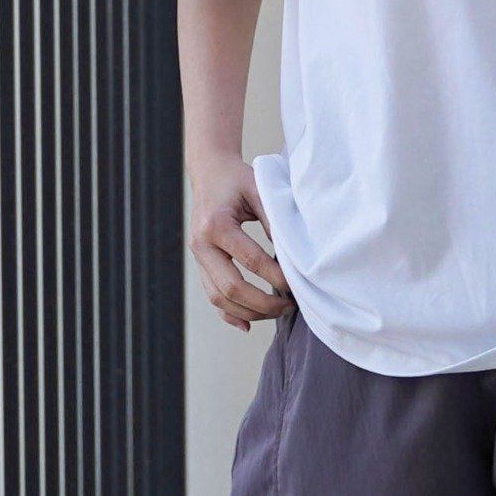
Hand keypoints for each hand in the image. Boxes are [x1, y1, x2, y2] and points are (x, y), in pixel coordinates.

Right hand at [188, 154, 295, 331]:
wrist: (210, 171)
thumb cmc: (238, 179)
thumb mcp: (260, 190)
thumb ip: (275, 221)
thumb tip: (294, 257)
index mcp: (216, 225)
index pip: (250, 261)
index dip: (276, 276)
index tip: (299, 284)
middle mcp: (201, 244)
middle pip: (230, 288)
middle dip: (263, 303)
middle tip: (290, 306)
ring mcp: (197, 256)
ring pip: (218, 298)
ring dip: (249, 312)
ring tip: (277, 311)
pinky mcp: (200, 264)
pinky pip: (212, 295)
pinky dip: (229, 314)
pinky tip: (248, 324)